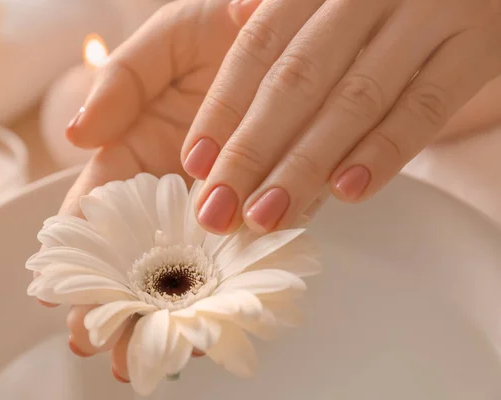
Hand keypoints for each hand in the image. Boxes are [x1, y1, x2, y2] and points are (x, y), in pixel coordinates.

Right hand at [33, 0, 288, 382]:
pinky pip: (263, 241)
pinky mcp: (282, 192)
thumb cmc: (221, 24)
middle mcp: (181, 180)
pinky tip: (225, 316)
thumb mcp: (162, 41)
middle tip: (106, 347)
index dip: (79, 254)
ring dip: (182, 306)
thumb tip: (79, 134)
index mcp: (139, 147)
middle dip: (126, 299)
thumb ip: (121, 83)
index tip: (59, 298)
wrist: (299, 19)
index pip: (100, 210)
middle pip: (146, 249)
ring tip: (165, 350)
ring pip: (202, 259)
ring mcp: (231, 191)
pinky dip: (244, 281)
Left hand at [181, 0, 500, 233]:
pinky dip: (385, 151)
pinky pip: (426, 106)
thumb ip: (288, 12)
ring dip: (304, 166)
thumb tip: (235, 17)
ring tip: (266, 216)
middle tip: (217, 210)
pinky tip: (347, 192)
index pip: (258, 47)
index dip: (223, 108)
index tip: (196, 163)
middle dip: (250, 152)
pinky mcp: (477, 46)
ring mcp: (427, 15)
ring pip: (354, 101)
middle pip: (296, 81)